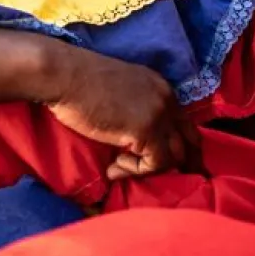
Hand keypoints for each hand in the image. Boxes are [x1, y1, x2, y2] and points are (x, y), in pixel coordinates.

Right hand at [39, 46, 202, 180]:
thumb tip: (134, 138)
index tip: (167, 163)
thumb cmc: (79, 82)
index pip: (185, 123)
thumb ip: (135, 109)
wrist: (64, 76)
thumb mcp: (119, 91)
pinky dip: (134, 171)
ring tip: (120, 168)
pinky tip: (112, 169)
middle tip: (167, 179)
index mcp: (161, 87)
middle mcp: (166, 99)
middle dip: (184, 164)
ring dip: (149, 169)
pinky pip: (155, 163)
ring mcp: (159, 114)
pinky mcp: (146, 131)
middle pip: (191, 140)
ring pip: (174, 155)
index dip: (181, 146)